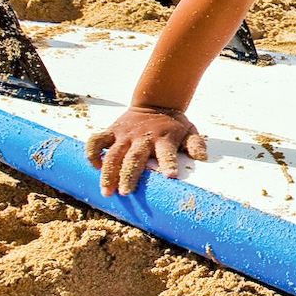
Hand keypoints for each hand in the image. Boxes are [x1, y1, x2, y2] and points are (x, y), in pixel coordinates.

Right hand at [86, 106, 207, 196]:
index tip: (170, 176)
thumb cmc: (173, 124)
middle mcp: (142, 138)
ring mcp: (125, 135)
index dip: (169, 163)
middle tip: (125, 193)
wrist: (155, 102)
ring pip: (113, 154)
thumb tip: (202, 157)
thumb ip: (196, 144)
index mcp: (164, 139)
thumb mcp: (189, 131)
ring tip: (106, 191)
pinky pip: (96, 141)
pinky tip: (95, 166)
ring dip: (108, 172)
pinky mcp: (111, 131)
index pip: (167, 153)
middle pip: (134, 158)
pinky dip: (92, 153)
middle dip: (129, 175)